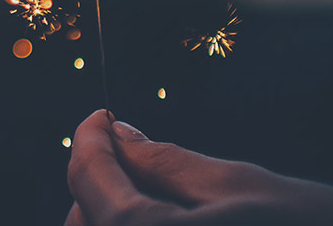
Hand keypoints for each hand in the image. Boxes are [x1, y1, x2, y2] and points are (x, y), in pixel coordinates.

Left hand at [65, 110, 332, 225]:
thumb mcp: (244, 188)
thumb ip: (167, 163)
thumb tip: (117, 132)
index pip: (90, 184)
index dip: (88, 142)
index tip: (98, 118)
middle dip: (98, 186)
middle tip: (129, 152)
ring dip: (117, 218)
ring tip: (155, 194)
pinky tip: (172, 223)